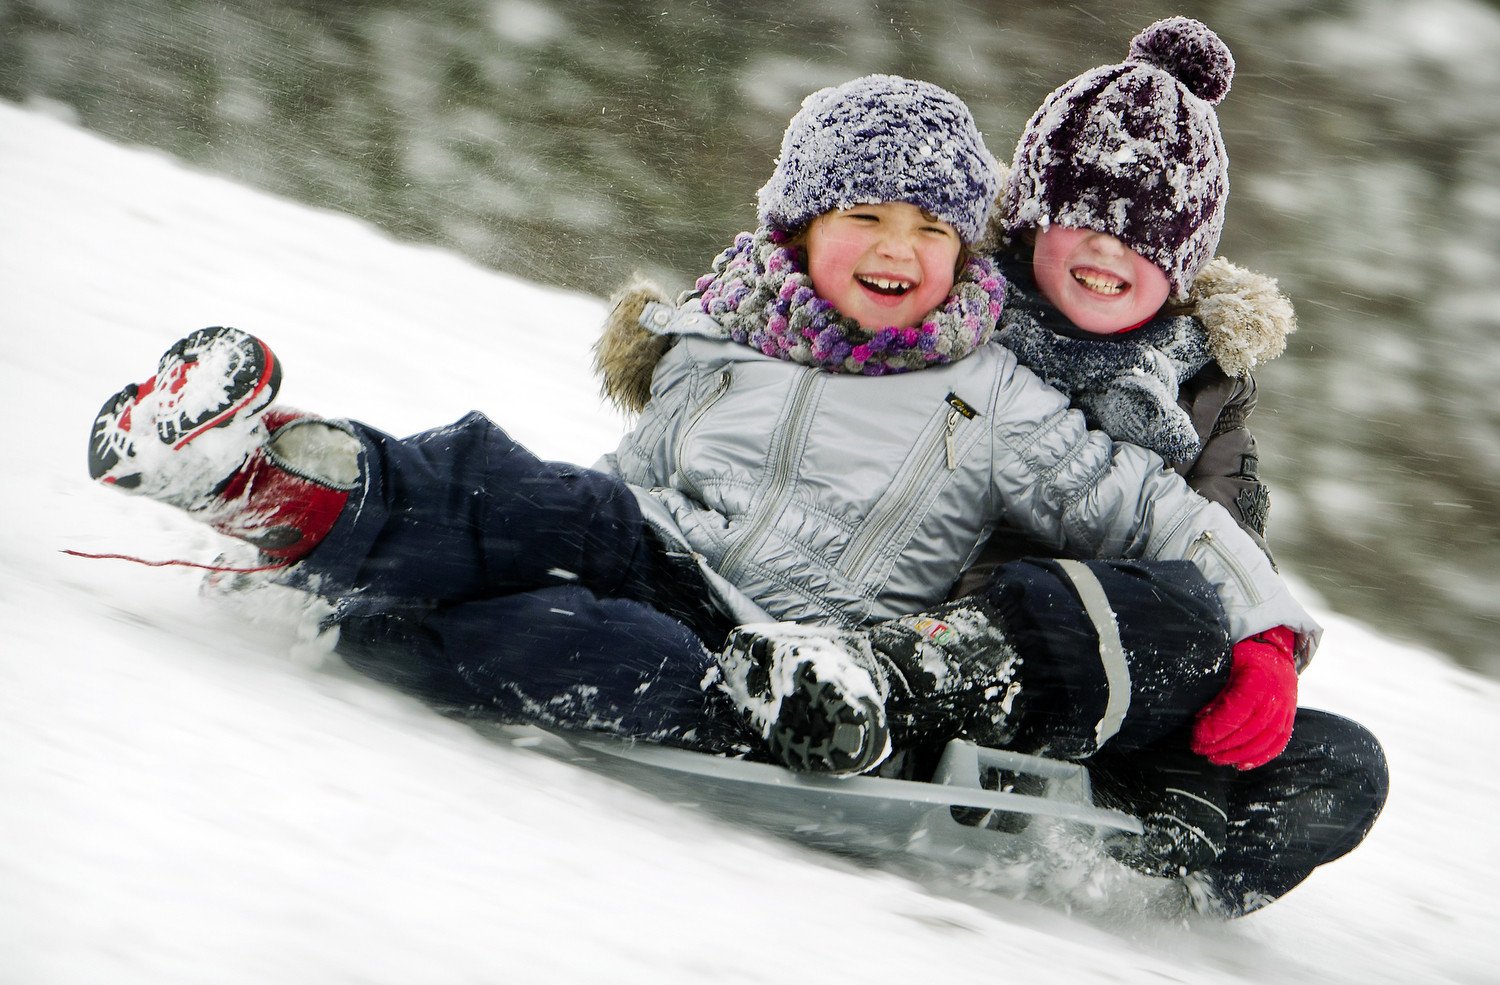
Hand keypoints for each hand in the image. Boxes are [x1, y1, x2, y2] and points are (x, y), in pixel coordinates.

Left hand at [1191, 625, 1297, 769]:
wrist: (1272, 648)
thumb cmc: (1243, 655)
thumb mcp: (1225, 664)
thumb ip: (1216, 691)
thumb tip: (1202, 718)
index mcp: (1259, 678)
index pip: (1237, 711)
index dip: (1216, 728)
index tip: (1197, 736)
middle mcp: (1277, 695)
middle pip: (1250, 730)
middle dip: (1222, 745)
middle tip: (1199, 750)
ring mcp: (1287, 707)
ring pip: (1264, 740)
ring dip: (1237, 754)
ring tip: (1215, 759)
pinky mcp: (1289, 717)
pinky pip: (1278, 742)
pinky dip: (1260, 757)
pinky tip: (1241, 765)